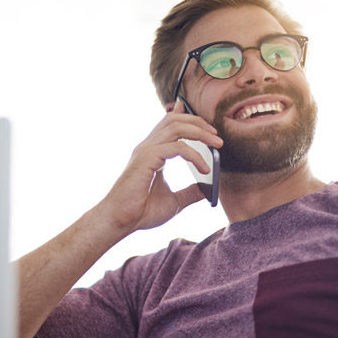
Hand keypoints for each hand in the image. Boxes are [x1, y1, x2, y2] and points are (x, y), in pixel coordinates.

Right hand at [97, 100, 222, 233]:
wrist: (121, 221)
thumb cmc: (141, 212)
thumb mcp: (174, 202)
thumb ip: (189, 192)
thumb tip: (207, 190)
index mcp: (152, 153)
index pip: (169, 124)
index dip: (187, 116)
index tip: (207, 125)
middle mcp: (148, 147)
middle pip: (174, 119)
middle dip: (198, 122)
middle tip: (216, 137)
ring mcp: (146, 150)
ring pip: (176, 126)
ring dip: (200, 131)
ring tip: (216, 143)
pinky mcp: (147, 158)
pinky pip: (177, 147)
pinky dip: (195, 155)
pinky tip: (204, 169)